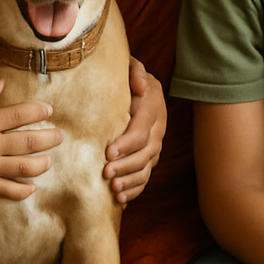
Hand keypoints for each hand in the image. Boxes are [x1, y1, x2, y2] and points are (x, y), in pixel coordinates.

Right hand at [0, 78, 62, 199]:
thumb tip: (2, 82)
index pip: (18, 115)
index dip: (37, 111)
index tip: (49, 110)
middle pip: (27, 143)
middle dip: (49, 138)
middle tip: (60, 135)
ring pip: (23, 168)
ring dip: (41, 164)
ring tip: (49, 160)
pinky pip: (8, 191)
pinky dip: (24, 190)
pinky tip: (32, 186)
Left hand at [103, 58, 164, 201]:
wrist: (139, 83)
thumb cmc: (128, 74)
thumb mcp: (131, 66)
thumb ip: (134, 71)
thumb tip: (138, 85)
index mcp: (152, 108)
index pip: (141, 131)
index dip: (126, 144)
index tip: (108, 152)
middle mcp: (157, 128)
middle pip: (145, 153)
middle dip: (125, 166)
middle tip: (105, 174)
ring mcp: (156, 143)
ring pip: (147, 167)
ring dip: (131, 180)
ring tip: (113, 189)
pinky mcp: (151, 154)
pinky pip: (146, 175)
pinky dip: (135, 188)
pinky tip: (121, 198)